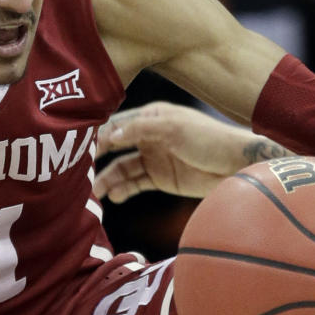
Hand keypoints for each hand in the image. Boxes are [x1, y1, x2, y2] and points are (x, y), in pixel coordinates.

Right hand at [94, 102, 277, 201]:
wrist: (237, 165)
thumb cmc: (209, 139)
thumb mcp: (174, 128)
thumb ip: (141, 130)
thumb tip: (110, 134)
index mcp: (151, 117)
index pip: (117, 124)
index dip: (98, 135)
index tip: (77, 147)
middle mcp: (148, 136)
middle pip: (115, 147)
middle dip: (96, 159)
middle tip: (77, 173)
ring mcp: (153, 158)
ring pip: (122, 169)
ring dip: (108, 179)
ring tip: (95, 192)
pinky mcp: (160, 178)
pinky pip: (135, 184)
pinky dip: (123, 190)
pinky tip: (114, 196)